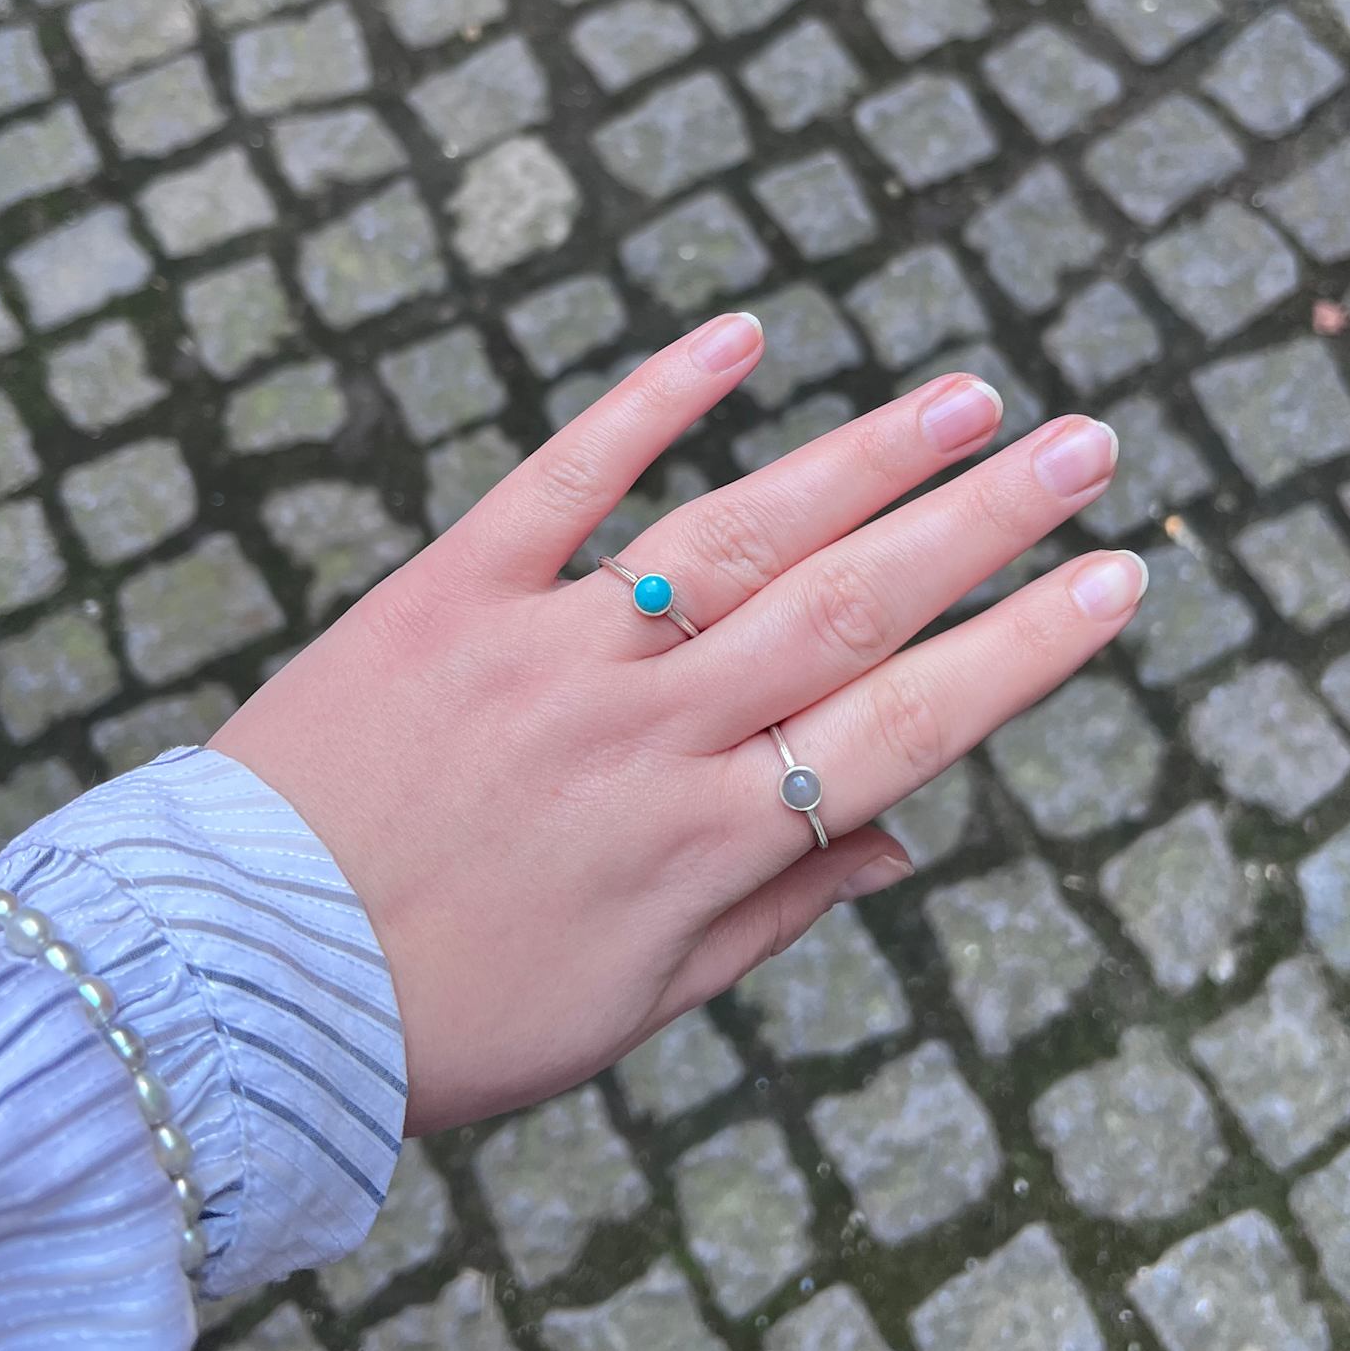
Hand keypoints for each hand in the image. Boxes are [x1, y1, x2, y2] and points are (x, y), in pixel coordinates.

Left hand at [210, 314, 1143, 1134]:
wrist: (232, 984)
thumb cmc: (444, 1015)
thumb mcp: (630, 1005)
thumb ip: (770, 910)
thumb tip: (904, 844)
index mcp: (702, 837)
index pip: (904, 726)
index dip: (1022, 651)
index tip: (1117, 580)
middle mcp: (647, 728)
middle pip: (846, 606)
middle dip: (981, 524)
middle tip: (1086, 445)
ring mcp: (549, 647)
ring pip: (734, 533)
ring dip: (859, 457)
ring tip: (966, 395)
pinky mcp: (448, 592)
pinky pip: (561, 480)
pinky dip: (650, 402)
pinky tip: (738, 335)